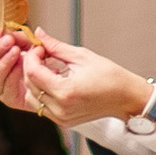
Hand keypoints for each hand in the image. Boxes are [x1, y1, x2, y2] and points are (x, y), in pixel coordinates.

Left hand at [0, 26, 154, 132]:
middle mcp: (61, 108)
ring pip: (32, 98)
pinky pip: (42, 106)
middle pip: (30, 85)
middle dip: (31, 67)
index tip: (40, 48)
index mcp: (66, 92)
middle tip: (42, 54)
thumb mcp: (82, 56)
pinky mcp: (63, 121)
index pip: (33, 73)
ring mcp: (61, 118)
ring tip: (49, 69)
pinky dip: (42, 92)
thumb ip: (56, 46)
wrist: (126, 97)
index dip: (32, 57)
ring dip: (35, 81)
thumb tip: (39, 33)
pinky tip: (55, 81)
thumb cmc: (110, 76)